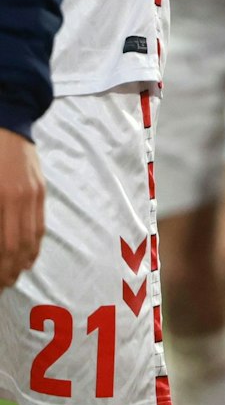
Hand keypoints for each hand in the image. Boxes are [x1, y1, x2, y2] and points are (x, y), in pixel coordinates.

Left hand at [0, 131, 44, 291]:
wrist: (6, 119)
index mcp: (0, 198)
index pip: (1, 245)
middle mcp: (18, 200)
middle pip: (15, 246)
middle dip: (8, 270)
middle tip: (2, 286)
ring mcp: (33, 194)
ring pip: (31, 237)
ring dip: (22, 261)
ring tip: (14, 276)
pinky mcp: (40, 189)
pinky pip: (40, 223)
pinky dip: (35, 243)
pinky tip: (29, 255)